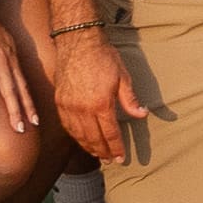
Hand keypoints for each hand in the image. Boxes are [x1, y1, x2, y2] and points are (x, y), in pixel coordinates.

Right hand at [37, 9, 143, 165]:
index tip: (120, 158)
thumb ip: (130, 99)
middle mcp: (82, 109)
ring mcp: (68, 107)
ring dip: (88, 147)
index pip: (110, 134)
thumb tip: (142, 115)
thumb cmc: (103, 57)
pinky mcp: (59, 102)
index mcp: (101, 104)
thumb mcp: (122, 77)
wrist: (78, 42)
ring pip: (78, 135)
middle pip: (93, 138)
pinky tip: (81, 140)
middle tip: (109, 160)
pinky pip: (67, 126)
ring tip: (97, 154)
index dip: (116, 148)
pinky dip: (75, 136)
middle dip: (103, 152)